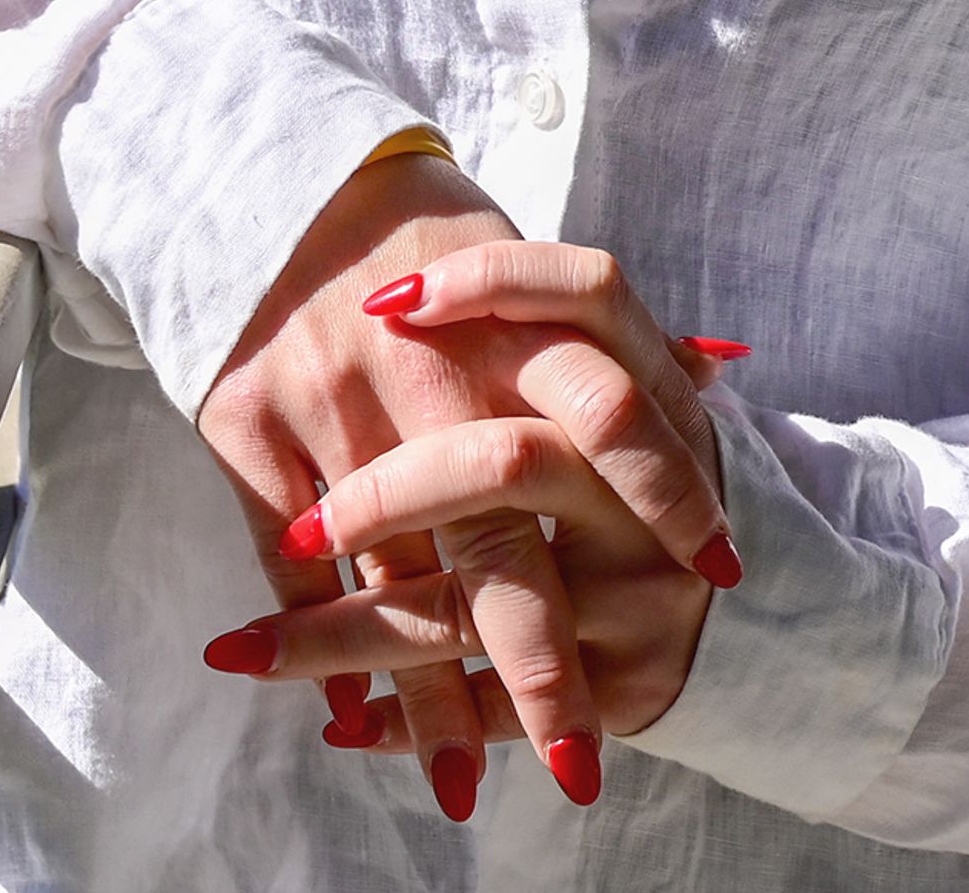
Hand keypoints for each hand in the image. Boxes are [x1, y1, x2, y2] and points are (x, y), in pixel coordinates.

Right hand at [191, 158, 734, 814]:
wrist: (286, 183)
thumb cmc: (434, 242)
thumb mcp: (524, 272)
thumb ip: (614, 334)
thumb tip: (723, 370)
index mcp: (511, 316)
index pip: (611, 404)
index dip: (664, 490)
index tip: (716, 572)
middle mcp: (423, 358)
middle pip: (495, 525)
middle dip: (538, 656)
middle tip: (582, 757)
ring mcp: (329, 388)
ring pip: (390, 568)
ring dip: (425, 691)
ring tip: (463, 786)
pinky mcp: (245, 417)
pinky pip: (288, 552)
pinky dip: (323, 638)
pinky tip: (356, 716)